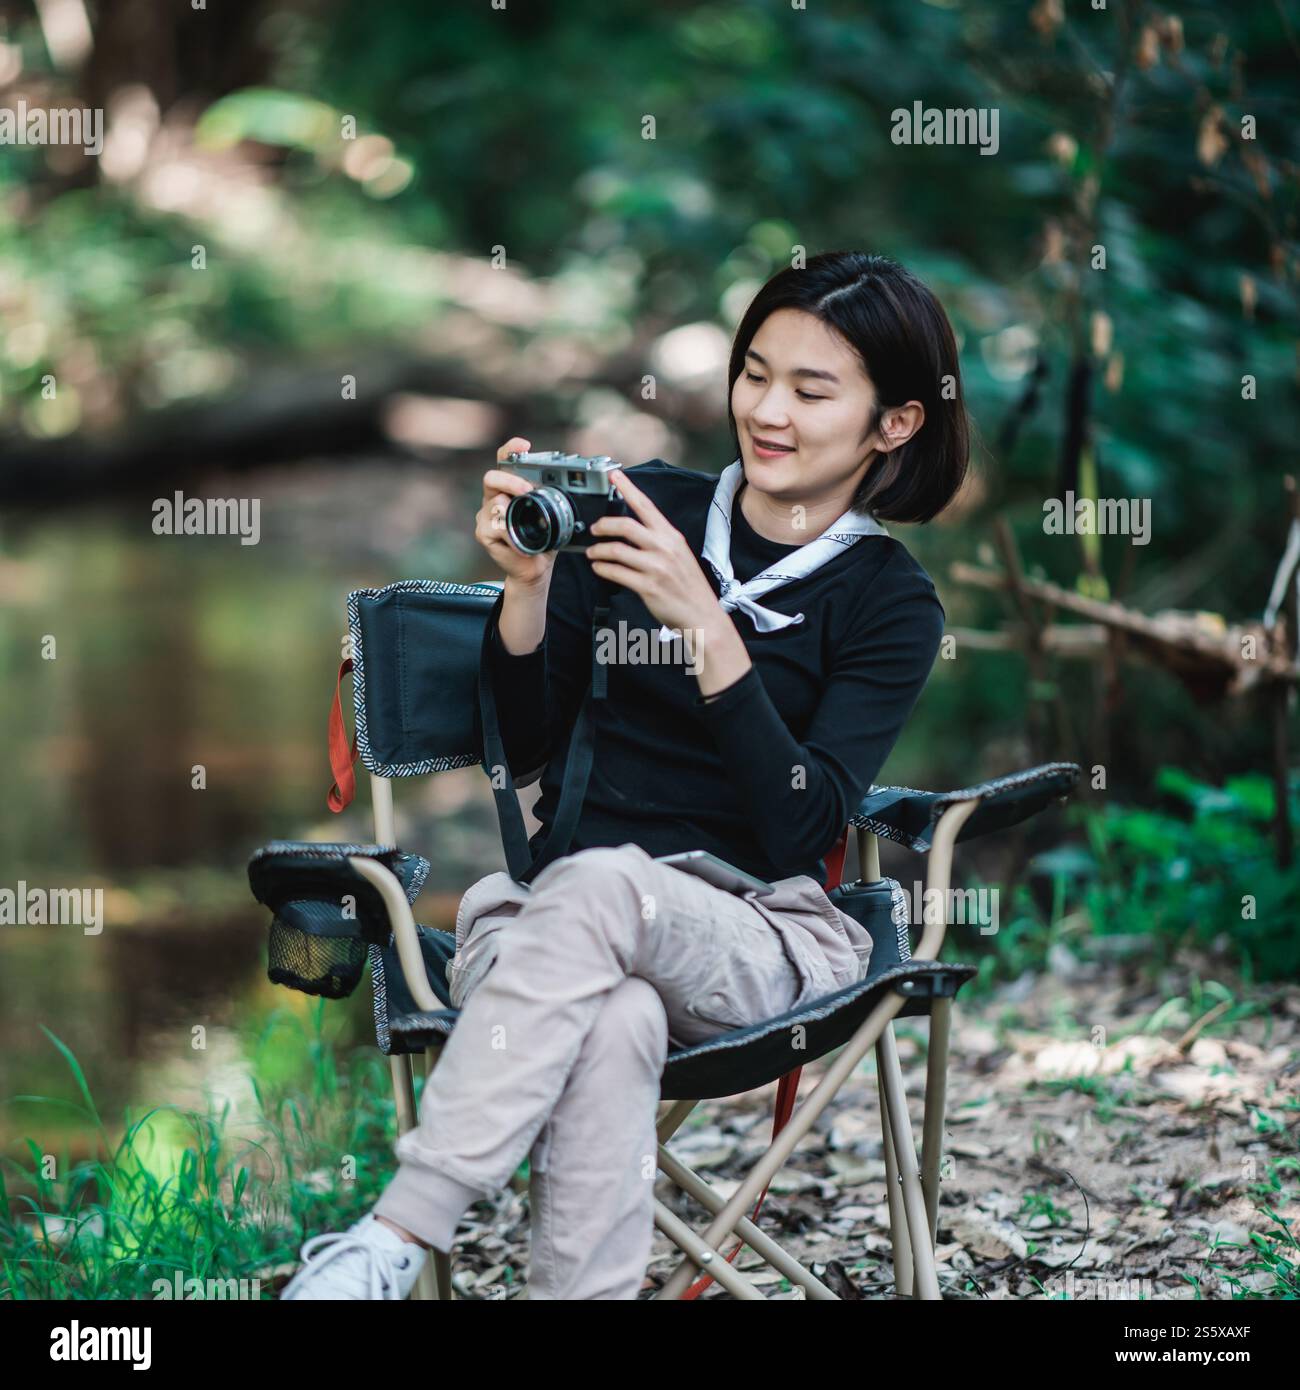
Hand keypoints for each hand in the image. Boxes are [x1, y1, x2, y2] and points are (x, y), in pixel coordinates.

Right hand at [475, 437, 556, 588]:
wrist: (535, 568)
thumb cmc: (543, 540)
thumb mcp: (551, 516)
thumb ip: (552, 500)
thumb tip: (568, 488)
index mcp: (509, 488)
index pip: (504, 461)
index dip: (510, 449)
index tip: (523, 445)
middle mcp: (494, 498)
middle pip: (492, 478)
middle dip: (510, 481)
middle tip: (527, 490)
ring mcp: (486, 515)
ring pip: (494, 502)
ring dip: (514, 512)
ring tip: (530, 525)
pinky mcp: (483, 533)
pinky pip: (495, 526)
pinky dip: (511, 535)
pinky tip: (521, 544)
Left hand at [585, 468, 723, 634]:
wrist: (702, 615)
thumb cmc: (688, 586)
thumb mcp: (680, 554)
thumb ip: (659, 540)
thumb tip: (634, 530)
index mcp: (672, 536)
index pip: (646, 506)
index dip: (627, 488)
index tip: (613, 475)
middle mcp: (664, 548)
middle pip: (625, 525)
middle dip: (603, 525)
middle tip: (594, 529)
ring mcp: (656, 568)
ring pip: (616, 550)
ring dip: (598, 550)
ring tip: (592, 553)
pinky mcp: (648, 587)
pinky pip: (616, 573)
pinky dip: (602, 569)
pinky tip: (599, 568)